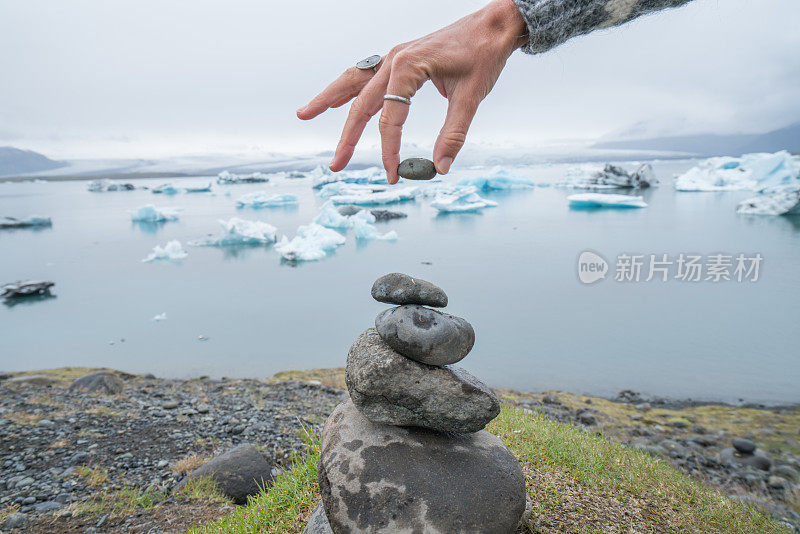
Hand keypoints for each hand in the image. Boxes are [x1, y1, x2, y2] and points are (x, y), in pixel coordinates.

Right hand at [296, 0, 526, 183]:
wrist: (493, 26)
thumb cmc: (483, 55)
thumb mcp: (471, 97)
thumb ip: (453, 134)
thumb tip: (441, 167)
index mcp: (408, 67)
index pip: (390, 119)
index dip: (389, 150)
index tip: (392, 175)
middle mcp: (394, 59)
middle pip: (361, 104)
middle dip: (347, 137)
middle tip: (336, 165)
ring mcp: (393, 57)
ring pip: (352, 81)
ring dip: (329, 100)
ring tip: (305, 114)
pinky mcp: (399, 58)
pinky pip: (365, 74)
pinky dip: (348, 88)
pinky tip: (337, 101)